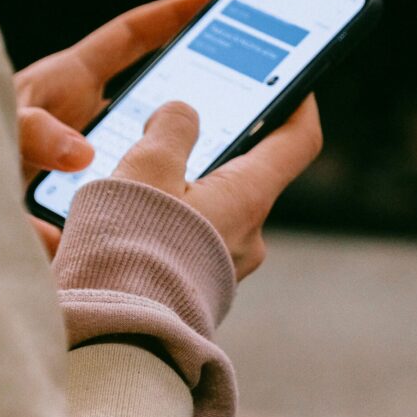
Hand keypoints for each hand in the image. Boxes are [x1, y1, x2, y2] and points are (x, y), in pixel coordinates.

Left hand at [14, 0, 220, 252]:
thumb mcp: (0, 127)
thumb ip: (31, 131)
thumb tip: (79, 154)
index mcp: (70, 79)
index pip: (132, 36)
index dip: (173, 13)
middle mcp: (85, 111)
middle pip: (152, 87)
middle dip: (196, 81)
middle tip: (247, 80)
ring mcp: (90, 148)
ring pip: (147, 141)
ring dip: (178, 149)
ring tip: (227, 158)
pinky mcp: (91, 185)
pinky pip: (133, 183)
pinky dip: (153, 195)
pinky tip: (176, 218)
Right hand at [113, 96, 322, 279]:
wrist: (116, 334)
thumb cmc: (131, 249)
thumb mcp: (147, 167)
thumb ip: (172, 127)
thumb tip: (182, 113)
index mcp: (247, 197)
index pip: (299, 140)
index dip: (300, 104)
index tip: (293, 82)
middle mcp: (250, 233)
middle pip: (252, 171)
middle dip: (222, 144)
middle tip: (185, 124)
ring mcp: (229, 263)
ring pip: (220, 204)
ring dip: (193, 182)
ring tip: (147, 172)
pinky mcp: (204, 282)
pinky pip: (201, 234)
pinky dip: (181, 214)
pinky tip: (141, 212)